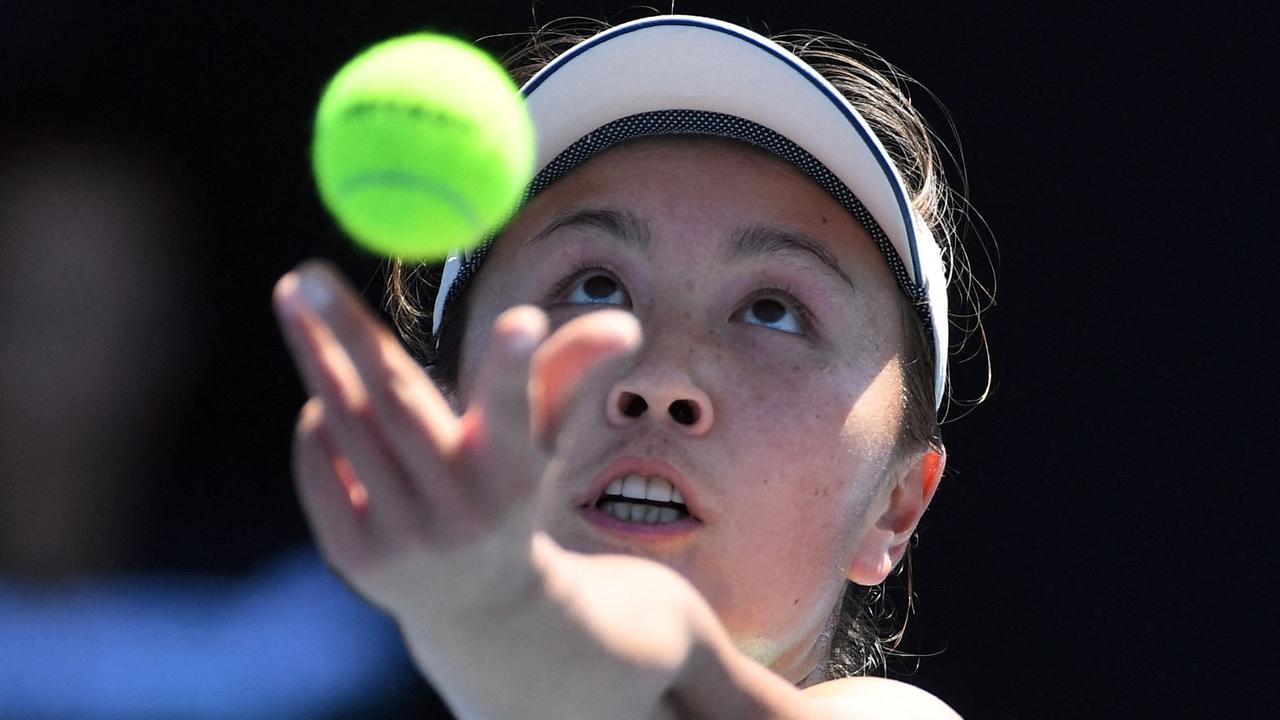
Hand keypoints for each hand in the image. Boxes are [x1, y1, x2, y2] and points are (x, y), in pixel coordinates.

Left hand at [272, 260, 639, 623]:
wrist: (477, 605)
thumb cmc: (510, 488)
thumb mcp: (543, 433)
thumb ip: (571, 369)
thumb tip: (624, 323)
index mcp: (516, 471)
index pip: (518, 411)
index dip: (517, 366)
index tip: (521, 320)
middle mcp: (463, 509)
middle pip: (395, 401)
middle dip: (347, 331)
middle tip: (309, 274)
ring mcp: (404, 537)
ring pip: (347, 425)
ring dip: (316, 356)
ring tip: (294, 299)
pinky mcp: (354, 556)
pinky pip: (320, 463)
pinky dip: (317, 421)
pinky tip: (322, 397)